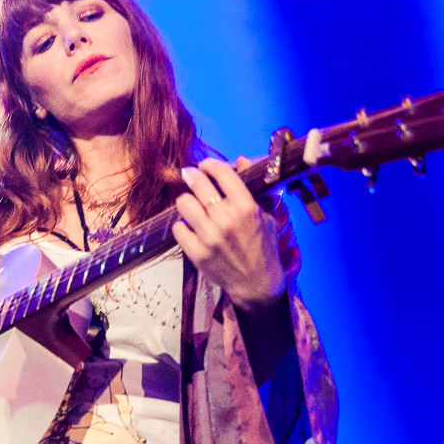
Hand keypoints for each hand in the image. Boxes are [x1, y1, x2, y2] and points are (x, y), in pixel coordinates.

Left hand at [172, 156, 286, 310]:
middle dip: (192, 175)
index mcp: (246, 207)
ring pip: (183, 203)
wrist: (257, 283)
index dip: (210, 164)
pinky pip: (178, 227)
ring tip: (191, 203)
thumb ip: (254, 186)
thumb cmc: (263, 246)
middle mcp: (226, 220)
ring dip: (187, 200)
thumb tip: (240, 160)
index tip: (205, 165)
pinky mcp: (196, 253)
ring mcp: (209, 237)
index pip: (222, 173)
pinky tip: (191, 226)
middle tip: (190, 175)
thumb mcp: (265, 214)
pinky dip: (182, 224)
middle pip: (198, 184)